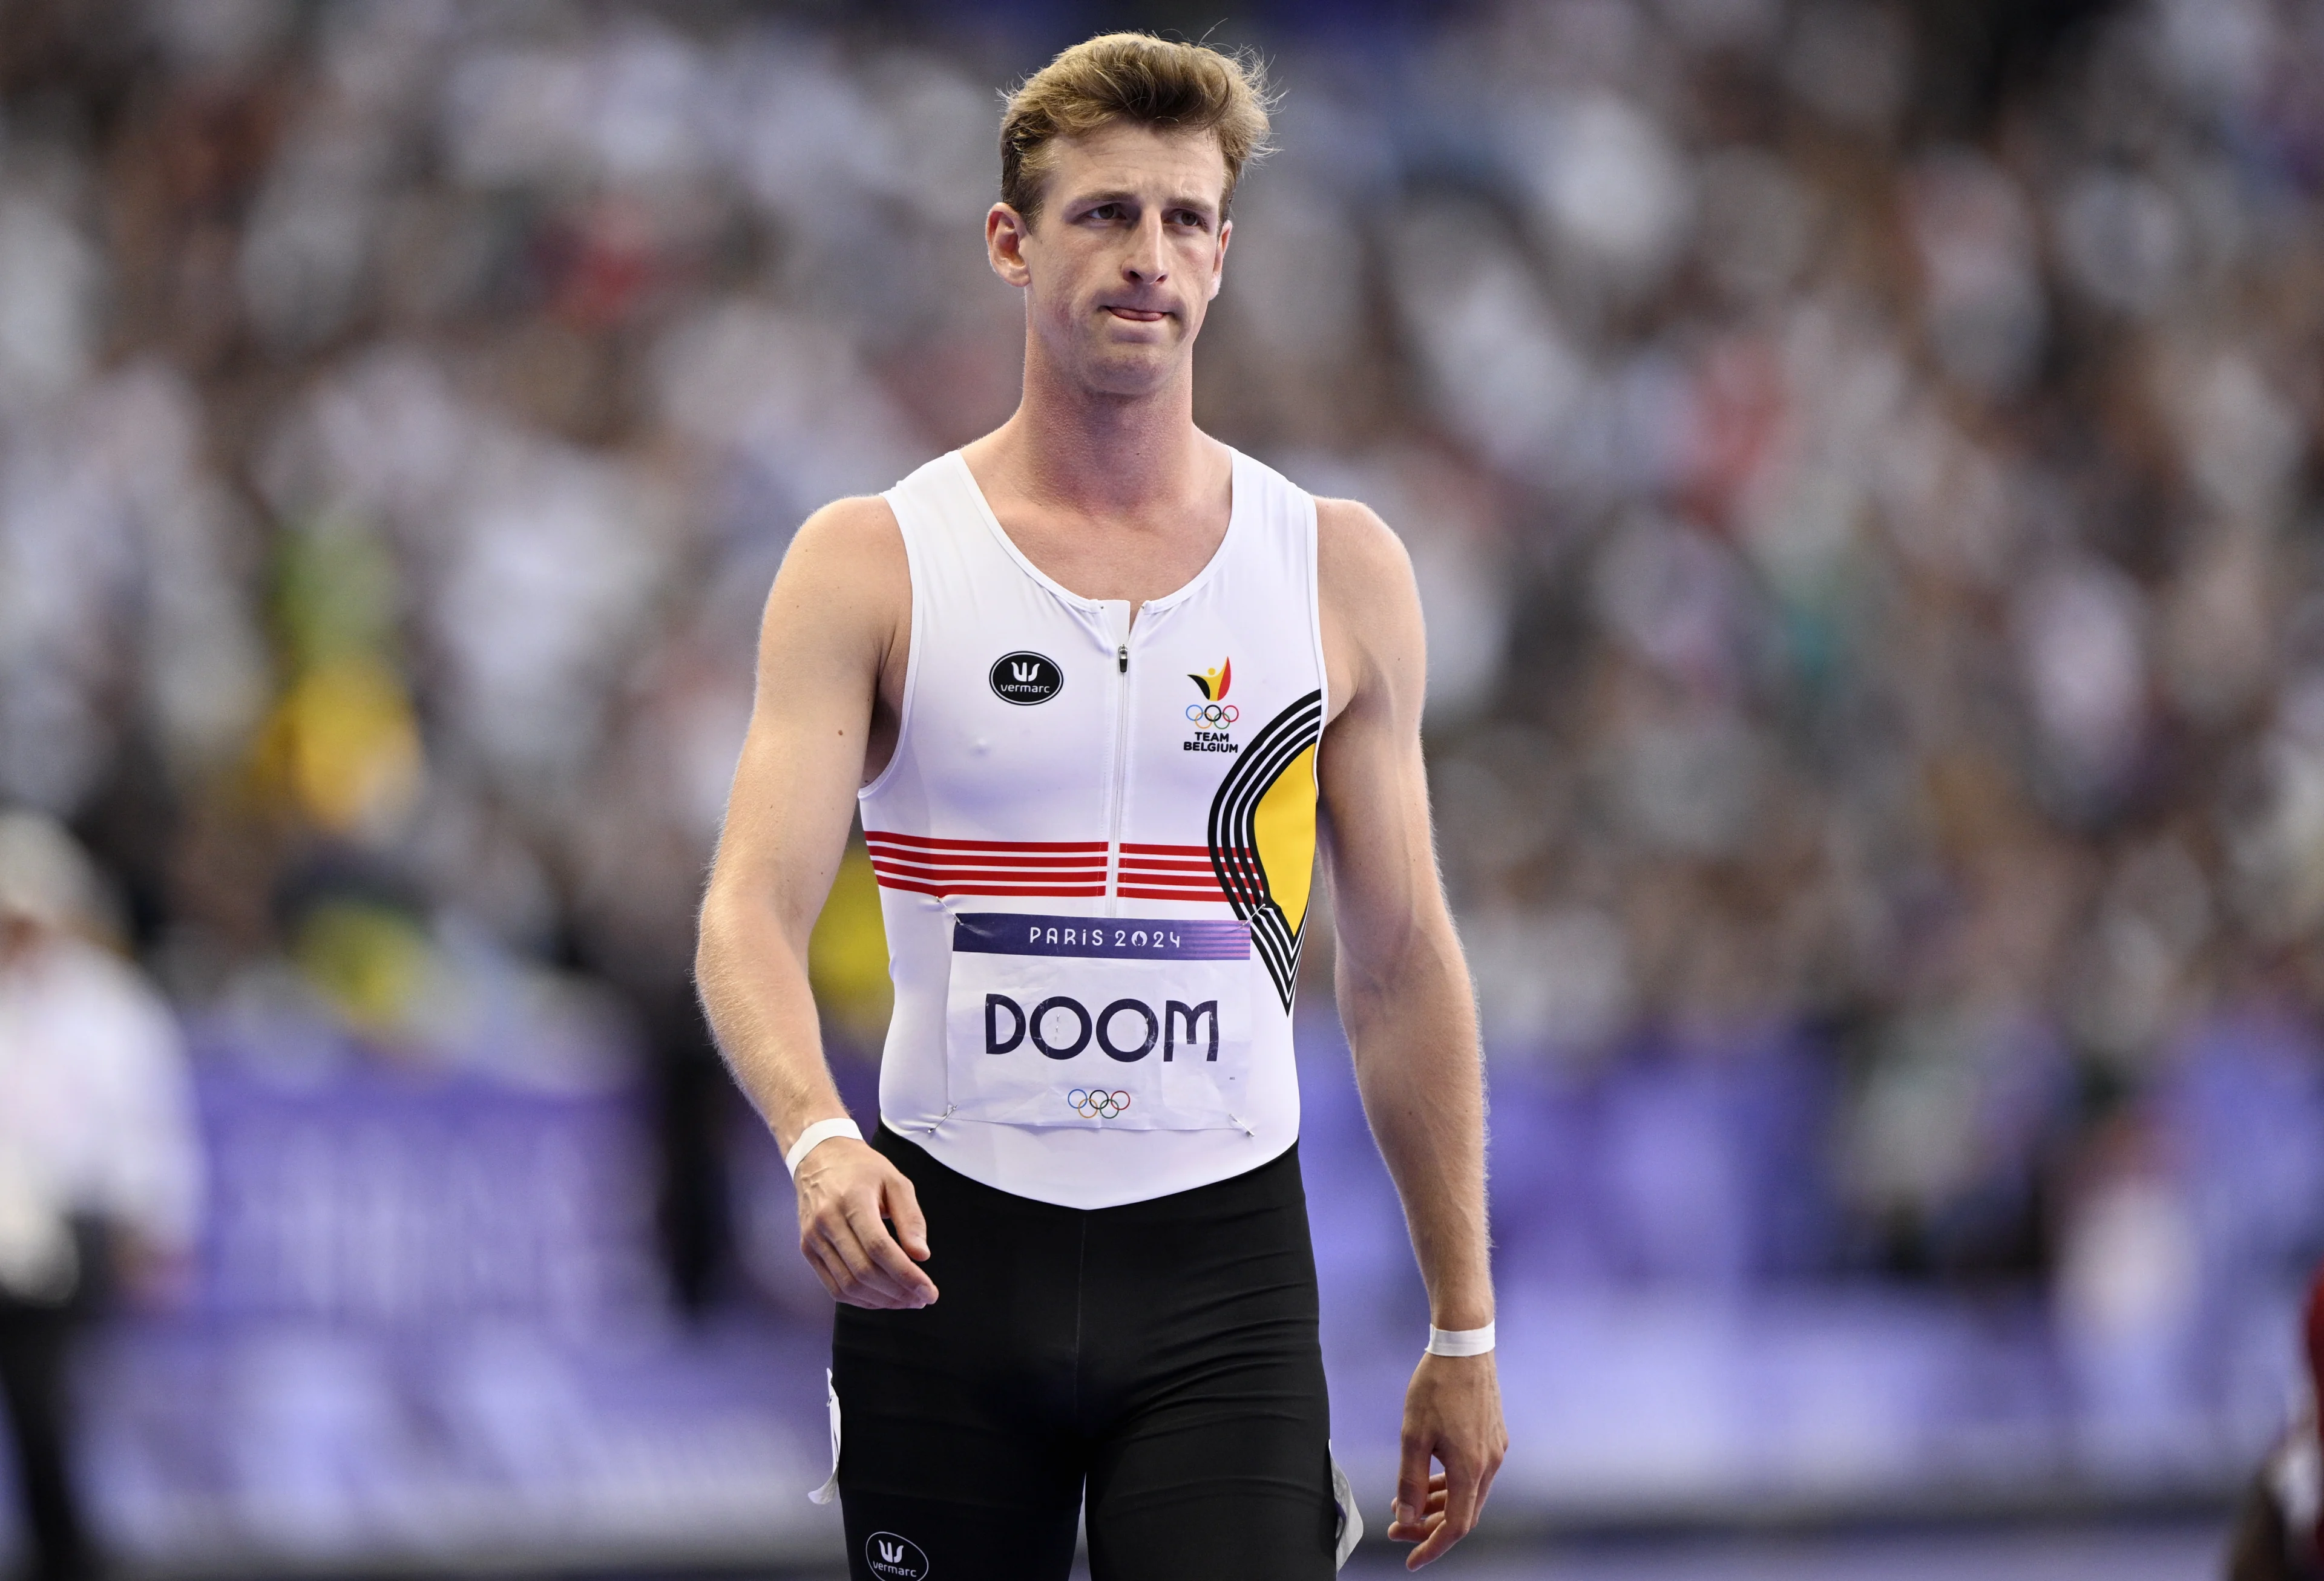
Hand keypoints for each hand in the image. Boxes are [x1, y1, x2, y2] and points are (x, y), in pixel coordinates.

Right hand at [793, 1136, 937, 1308]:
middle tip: (922, 1298)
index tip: (928, 1290)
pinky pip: (833, 1287)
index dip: (906, 1275)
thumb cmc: (861, 1168)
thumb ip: (911, 1218)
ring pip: (847, 1285)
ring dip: (881, 1301)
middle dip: (898, 1292)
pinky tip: (882, 1298)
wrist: (818, 1156)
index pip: (879, 1248)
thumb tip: (921, 1256)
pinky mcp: (807, 1249)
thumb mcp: (895, 1180)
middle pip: (863, 1271)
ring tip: (906, 1300)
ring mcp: (813, 1238)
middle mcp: (827, 1221)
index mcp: (852, 1200)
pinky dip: (860, 1300)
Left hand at [1387, 1350, 1505, 1567]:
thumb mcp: (1413, 1435)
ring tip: (1405, 1507)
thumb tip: (1407, 1519)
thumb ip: (1410, 1481)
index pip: (1456, 1526)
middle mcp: (1489, 1464)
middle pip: (1463, 1514)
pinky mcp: (1493, 1437)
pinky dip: (1450, 1485)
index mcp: (1471, 1468)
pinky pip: (1473, 1475)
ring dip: (1438, 1506)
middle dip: (1430, 1528)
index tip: (1411, 1560)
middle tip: (1397, 1531)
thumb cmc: (1437, 1385)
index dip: (1432, 1547)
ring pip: (1468, 1494)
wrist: (1465, 1344)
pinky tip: (1428, 1481)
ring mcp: (1494, 1450)